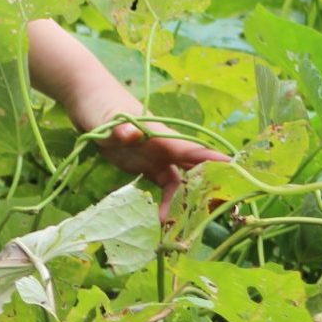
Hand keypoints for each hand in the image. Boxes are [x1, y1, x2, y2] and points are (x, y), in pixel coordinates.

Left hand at [64, 84, 227, 221]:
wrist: (84, 96)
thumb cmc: (99, 102)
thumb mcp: (106, 117)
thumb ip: (119, 128)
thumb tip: (132, 134)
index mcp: (160, 135)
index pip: (192, 150)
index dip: (213, 161)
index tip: (237, 172)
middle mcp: (163, 146)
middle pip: (192, 168)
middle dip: (205, 189)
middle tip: (209, 215)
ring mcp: (154, 155)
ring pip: (178, 181)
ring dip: (180, 202)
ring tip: (168, 224)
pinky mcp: (143, 163)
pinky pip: (161, 184)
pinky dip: (165, 200)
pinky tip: (159, 217)